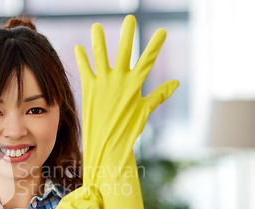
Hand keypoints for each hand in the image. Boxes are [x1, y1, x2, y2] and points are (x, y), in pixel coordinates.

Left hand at [75, 15, 178, 182]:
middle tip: (129, 18)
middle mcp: (119, 80)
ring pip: (101, 56)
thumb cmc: (128, 129)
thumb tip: (176, 83)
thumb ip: (159, 95)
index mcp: (134, 85)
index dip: (155, 46)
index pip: (148, 61)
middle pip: (124, 52)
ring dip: (99, 41)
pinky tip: (78, 47)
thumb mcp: (145, 111)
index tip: (162, 30)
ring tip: (96, 25)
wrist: (107, 144)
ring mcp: (103, 83)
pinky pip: (85, 70)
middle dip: (127, 34)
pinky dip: (81, 59)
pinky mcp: (89, 89)